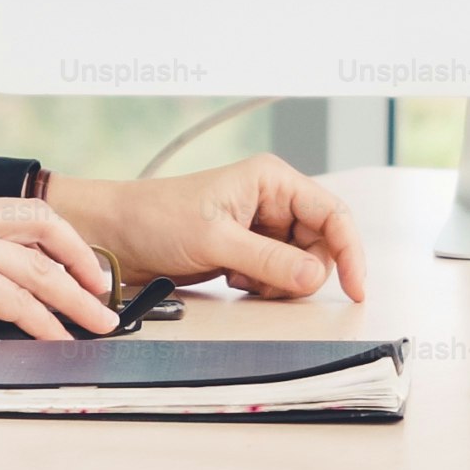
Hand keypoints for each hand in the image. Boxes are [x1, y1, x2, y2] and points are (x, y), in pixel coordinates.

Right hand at [0, 194, 123, 341]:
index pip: (18, 213)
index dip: (56, 237)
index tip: (75, 260)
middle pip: (42, 229)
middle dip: (80, 258)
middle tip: (101, 288)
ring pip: (39, 270)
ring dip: (75, 300)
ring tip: (99, 321)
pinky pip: (20, 303)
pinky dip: (45, 324)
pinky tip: (59, 339)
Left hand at [49, 154, 370, 302]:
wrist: (113, 235)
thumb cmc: (155, 219)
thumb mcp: (216, 240)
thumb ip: (270, 260)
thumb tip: (317, 277)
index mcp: (272, 180)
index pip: (333, 215)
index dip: (350, 252)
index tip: (356, 289)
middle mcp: (272, 199)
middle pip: (321, 244)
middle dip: (302, 273)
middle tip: (268, 285)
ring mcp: (260, 226)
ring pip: (300, 265)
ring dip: (279, 283)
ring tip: (241, 280)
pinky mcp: (247, 249)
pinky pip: (277, 276)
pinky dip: (263, 287)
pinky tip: (233, 281)